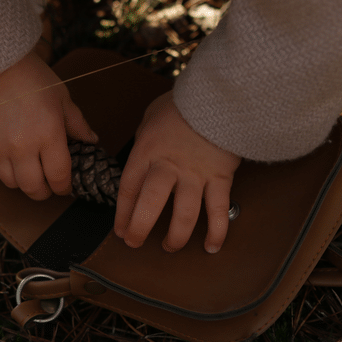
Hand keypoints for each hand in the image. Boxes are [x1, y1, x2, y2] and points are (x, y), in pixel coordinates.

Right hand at [0, 51, 97, 200]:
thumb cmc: (33, 78)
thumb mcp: (62, 98)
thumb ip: (77, 124)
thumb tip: (91, 141)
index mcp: (49, 135)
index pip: (58, 176)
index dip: (64, 187)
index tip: (67, 186)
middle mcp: (24, 147)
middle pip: (34, 188)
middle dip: (45, 193)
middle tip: (51, 187)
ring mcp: (2, 148)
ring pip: (13, 184)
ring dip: (25, 186)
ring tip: (33, 177)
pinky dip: (10, 171)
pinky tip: (18, 162)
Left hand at [114, 91, 240, 252]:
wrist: (220, 94)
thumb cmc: (183, 103)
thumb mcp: (151, 116)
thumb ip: (145, 139)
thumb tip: (142, 154)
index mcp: (147, 151)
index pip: (129, 188)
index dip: (123, 213)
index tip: (120, 230)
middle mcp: (169, 166)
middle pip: (151, 203)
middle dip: (140, 228)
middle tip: (135, 243)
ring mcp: (196, 174)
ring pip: (184, 213)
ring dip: (176, 235)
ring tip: (169, 247)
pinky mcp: (221, 178)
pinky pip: (218, 210)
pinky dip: (216, 231)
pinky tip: (211, 246)